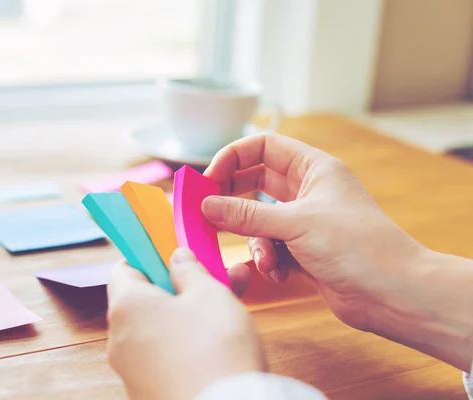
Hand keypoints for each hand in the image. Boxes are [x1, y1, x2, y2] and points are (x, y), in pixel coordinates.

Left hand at [107, 248, 266, 399]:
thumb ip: (191, 271)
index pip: (124, 269)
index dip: (149, 257)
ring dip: (186, 315)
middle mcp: (120, 340)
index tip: (174, 254)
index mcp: (127, 306)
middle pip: (144, 301)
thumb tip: (178, 259)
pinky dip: (184, 345)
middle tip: (211, 280)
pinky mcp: (148, 393)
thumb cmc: (215, 349)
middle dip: (178, 288)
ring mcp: (131, 371)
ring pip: (157, 330)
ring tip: (226, 307)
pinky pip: (163, 358)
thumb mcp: (210, 295)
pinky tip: (216, 343)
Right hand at [202, 132, 425, 331]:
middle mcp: (307, 190)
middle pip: (255, 182)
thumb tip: (205, 205)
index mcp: (313, 168)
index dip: (232, 158)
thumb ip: (246, 215)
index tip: (208, 180)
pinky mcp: (303, 250)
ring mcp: (304, 221)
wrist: (393, 293)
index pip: (263, 146)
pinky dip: (269, 260)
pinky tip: (279, 273)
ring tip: (267, 259)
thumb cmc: (357, 246)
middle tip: (208, 212)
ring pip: (259, 220)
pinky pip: (271, 246)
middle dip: (233, 199)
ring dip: (255, 240)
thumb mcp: (296, 224)